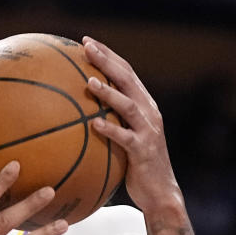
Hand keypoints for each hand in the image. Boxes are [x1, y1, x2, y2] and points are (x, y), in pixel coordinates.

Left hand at [82, 36, 183, 214]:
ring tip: (89, 82)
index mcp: (144, 106)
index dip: (108, 56)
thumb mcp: (123, 139)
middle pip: (128, 80)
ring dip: (109, 93)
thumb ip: (108, 122)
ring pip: (128, 105)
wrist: (160, 192)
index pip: (126, 73)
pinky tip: (93, 124)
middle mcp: (148, 113)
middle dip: (107, 61)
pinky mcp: (143, 151)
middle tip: (86, 47)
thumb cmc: (136, 166)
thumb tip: (75, 114)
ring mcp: (148, 131)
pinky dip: (110, 129)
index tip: (87, 41)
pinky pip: (125, 138)